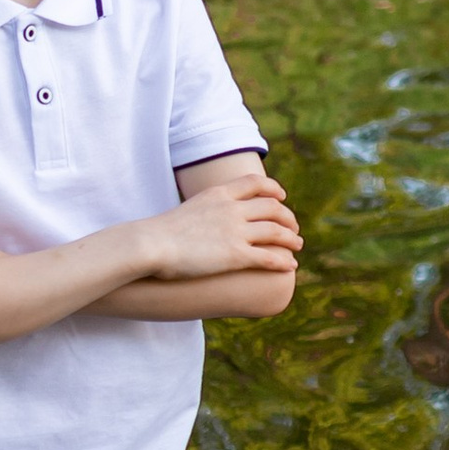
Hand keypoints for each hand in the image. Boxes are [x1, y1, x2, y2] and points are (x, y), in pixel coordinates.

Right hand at [137, 171, 302, 281]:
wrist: (151, 244)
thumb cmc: (159, 233)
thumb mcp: (185, 211)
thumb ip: (200, 213)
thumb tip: (200, 223)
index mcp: (219, 194)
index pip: (255, 183)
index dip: (273, 188)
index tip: (281, 196)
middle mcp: (232, 209)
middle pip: (272, 207)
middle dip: (287, 217)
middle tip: (293, 227)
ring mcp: (236, 232)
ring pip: (276, 232)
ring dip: (291, 239)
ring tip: (297, 245)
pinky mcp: (235, 255)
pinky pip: (269, 257)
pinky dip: (283, 261)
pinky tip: (290, 266)